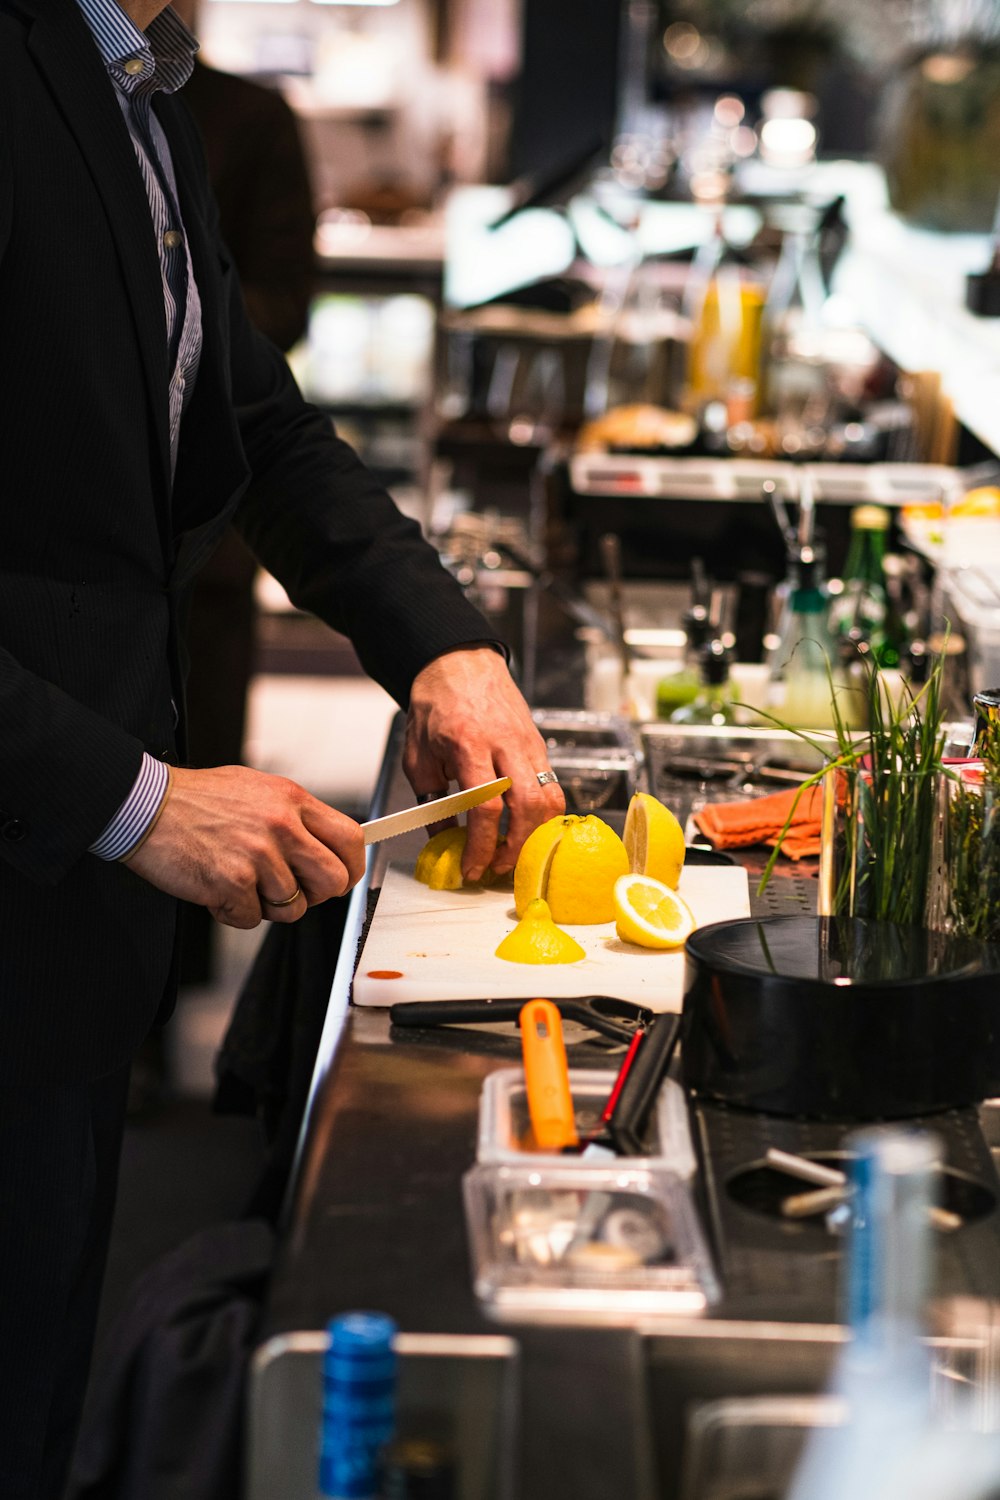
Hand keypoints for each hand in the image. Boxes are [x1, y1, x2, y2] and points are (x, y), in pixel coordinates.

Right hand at [124, 764, 365, 927]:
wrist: (144, 806)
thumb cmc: (197, 800)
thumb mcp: (258, 790)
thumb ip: (295, 816)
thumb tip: (327, 844)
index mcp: (292, 800)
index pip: (351, 840)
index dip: (351, 867)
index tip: (341, 877)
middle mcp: (281, 826)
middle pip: (333, 881)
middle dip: (314, 895)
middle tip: (288, 890)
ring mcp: (258, 855)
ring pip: (293, 908)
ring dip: (266, 905)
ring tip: (240, 881)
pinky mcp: (232, 882)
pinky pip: (251, 918)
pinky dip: (233, 912)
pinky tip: (216, 887)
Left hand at [403, 647, 564, 880]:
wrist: (459, 664)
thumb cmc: (435, 709)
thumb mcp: (418, 756)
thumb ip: (431, 800)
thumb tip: (444, 841)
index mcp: (468, 745)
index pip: (485, 805)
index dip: (481, 845)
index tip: (472, 867)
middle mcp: (505, 744)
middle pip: (527, 805)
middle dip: (515, 846)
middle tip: (497, 867)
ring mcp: (528, 744)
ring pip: (549, 798)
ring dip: (535, 834)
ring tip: (514, 853)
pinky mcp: (540, 746)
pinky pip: (553, 786)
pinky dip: (544, 815)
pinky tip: (526, 829)